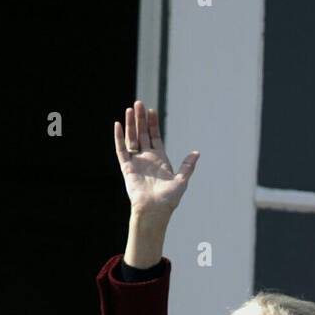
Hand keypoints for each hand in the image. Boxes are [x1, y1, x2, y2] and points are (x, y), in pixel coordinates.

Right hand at [114, 100, 198, 218]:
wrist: (154, 211)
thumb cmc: (168, 200)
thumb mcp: (181, 181)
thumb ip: (187, 166)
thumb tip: (197, 153)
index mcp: (159, 160)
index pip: (154, 137)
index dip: (153, 124)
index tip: (151, 110)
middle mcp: (147, 159)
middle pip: (142, 134)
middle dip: (141, 119)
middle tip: (138, 103)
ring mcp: (136, 162)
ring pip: (131, 138)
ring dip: (130, 124)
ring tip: (130, 109)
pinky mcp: (127, 168)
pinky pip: (121, 150)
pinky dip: (119, 138)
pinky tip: (118, 125)